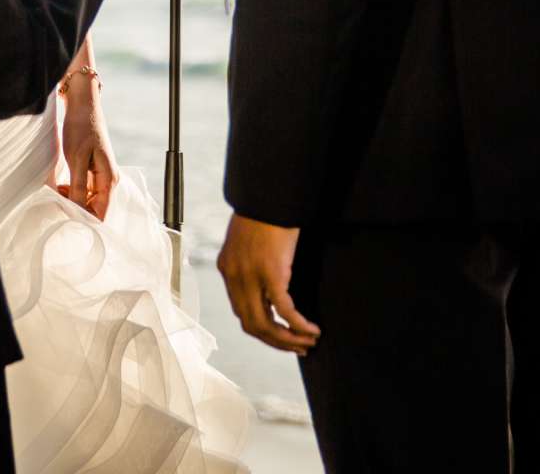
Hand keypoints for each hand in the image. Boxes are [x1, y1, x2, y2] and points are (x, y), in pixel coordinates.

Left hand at [57, 84, 117, 220]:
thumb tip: (78, 212)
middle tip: (57, 201)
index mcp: (109, 180)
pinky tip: (61, 185)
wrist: (82, 105)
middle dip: (76, 210)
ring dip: (73, 200)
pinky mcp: (93, 171)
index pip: (100, 215)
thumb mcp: (76, 159)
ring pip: (88, 200)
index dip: (83, 220)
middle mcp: (109, 181)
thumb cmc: (80, 128)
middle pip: (95, 210)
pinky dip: (72, 191)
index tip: (64, 216)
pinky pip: (84, 190)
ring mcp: (101, 176)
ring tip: (58, 191)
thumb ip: (78, 187)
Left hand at [217, 214, 318, 355]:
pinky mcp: (271, 273)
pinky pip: (284, 310)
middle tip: (298, 347)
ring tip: (308, 343)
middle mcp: (234, 276)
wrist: (269, 192)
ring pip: (265, 324)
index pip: (241, 311)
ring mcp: (250, 276)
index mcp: (227, 268)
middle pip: (251, 324)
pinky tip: (312, 330)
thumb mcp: (250, 239)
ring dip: (287, 340)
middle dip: (276, 341)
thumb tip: (267, 280)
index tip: (281, 335)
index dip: (262, 329)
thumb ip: (251, 259)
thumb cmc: (264, 212)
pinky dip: (298, 325)